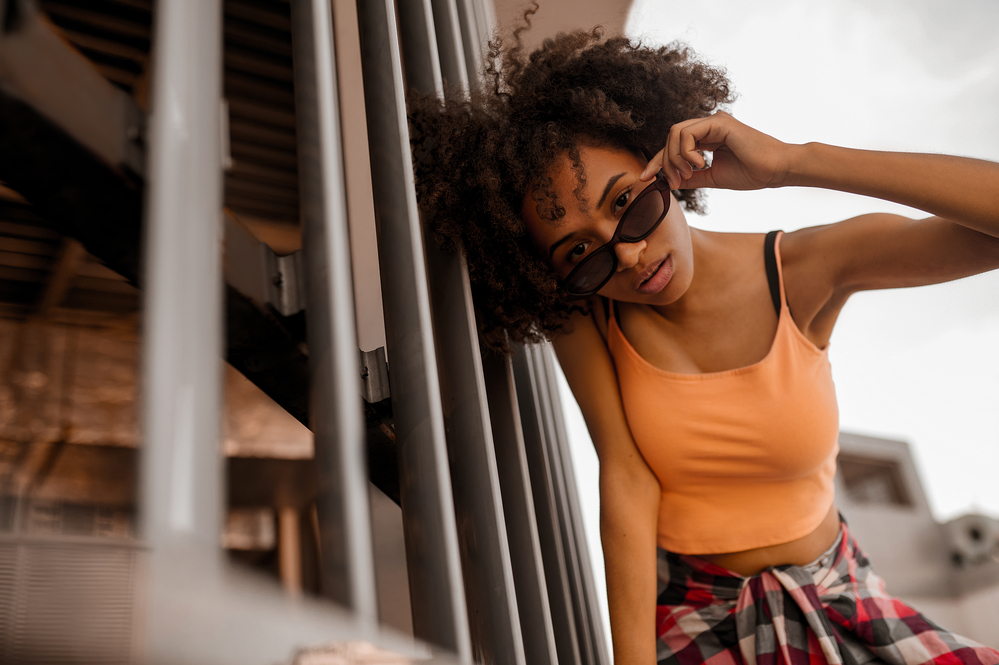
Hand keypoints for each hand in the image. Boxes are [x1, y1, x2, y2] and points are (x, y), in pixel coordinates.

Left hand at [640, 112, 793, 191]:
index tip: (645, 178)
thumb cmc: (752, 173)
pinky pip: (688, 133)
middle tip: (675, 183)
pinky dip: (686, 152)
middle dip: (664, 163)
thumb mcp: (713, 177)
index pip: (674, 146)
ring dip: (674, 158)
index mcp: (708, 137)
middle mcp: (709, 126)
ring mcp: (714, 121)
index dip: (657, 161)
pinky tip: (699, 165)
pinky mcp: (719, 122)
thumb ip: (691, 177)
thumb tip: (668, 181)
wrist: (776, 170)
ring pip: (675, 133)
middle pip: (670, 138)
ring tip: (687, 175)